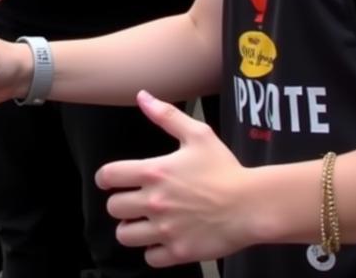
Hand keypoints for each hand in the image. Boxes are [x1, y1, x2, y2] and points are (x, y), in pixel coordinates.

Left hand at [97, 91, 252, 267]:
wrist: (251, 205)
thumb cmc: (225, 169)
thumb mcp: (197, 134)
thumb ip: (166, 115)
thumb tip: (142, 96)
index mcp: (154, 172)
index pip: (108, 176)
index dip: (104, 178)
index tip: (108, 181)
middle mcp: (154, 202)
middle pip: (113, 208)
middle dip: (118, 204)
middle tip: (130, 202)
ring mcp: (166, 229)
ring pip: (125, 236)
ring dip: (129, 229)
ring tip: (139, 223)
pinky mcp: (179, 252)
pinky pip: (150, 258)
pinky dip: (151, 251)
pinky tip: (160, 241)